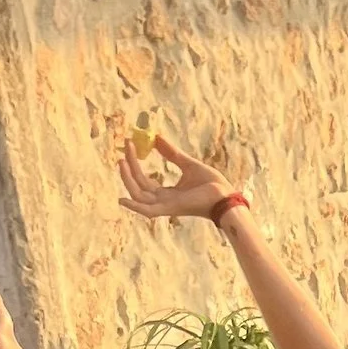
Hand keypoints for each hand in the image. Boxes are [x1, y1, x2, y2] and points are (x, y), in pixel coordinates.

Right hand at [118, 131, 237, 223]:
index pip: (144, 179)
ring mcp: (166, 206)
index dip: (135, 163)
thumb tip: (156, 137)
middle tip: (125, 147)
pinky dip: (134, 207)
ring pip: (138, 195)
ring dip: (127, 179)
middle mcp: (163, 201)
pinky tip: (122, 199)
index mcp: (167, 193)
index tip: (130, 145)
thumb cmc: (211, 184)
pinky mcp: (170, 209)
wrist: (225, 195)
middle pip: (138, 185)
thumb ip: (171, 153)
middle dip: (129, 167)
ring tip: (121, 161)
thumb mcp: (187, 163)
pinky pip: (147, 211)